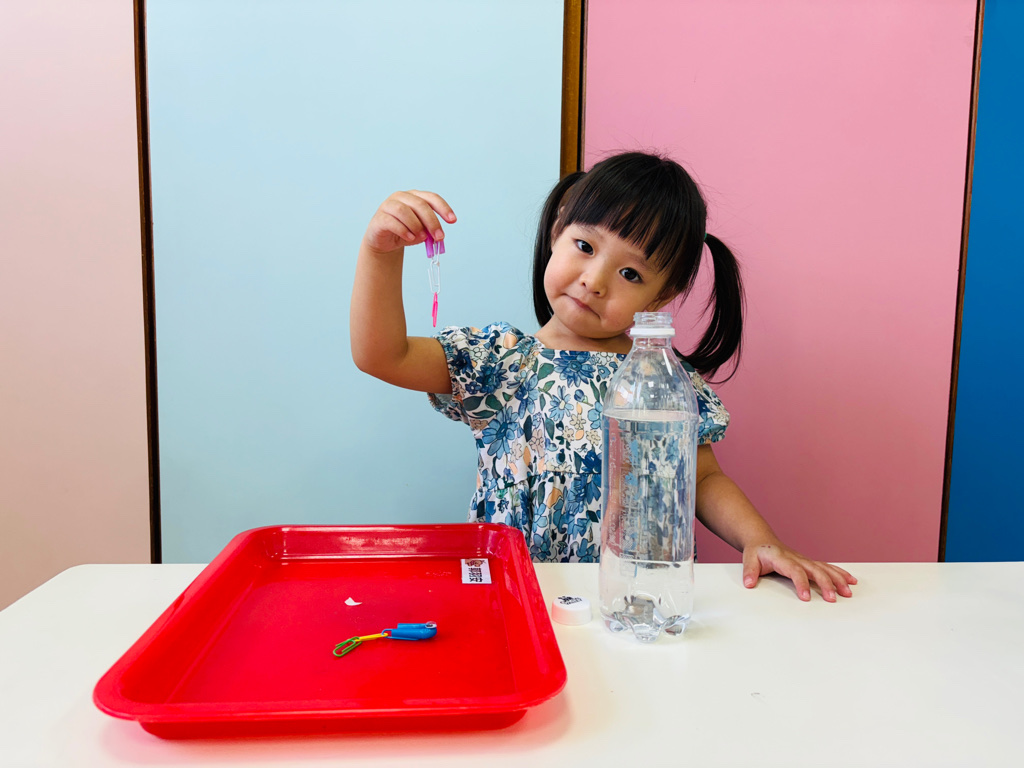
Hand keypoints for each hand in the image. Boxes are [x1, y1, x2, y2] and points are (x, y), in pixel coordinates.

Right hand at [362, 190, 456, 254]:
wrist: (384, 241)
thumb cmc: (405, 232)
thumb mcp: (421, 231)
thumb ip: (429, 230)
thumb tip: (438, 235)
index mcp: (414, 196)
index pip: (431, 197)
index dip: (443, 208)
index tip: (453, 220)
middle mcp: (401, 197)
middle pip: (420, 204)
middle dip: (432, 221)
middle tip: (439, 237)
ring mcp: (388, 206)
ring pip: (404, 211)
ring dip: (416, 225)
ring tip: (422, 238)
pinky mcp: (379, 218)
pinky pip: (392, 222)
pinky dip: (403, 230)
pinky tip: (409, 238)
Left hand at [742, 543, 856, 601]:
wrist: (762, 540)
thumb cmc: (757, 552)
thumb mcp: (748, 559)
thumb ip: (749, 571)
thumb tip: (749, 583)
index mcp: (782, 558)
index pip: (795, 571)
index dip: (801, 584)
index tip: (806, 598)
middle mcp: (797, 558)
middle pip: (815, 570)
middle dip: (825, 584)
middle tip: (832, 599)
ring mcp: (805, 560)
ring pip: (825, 568)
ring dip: (837, 579)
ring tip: (847, 592)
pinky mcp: (810, 563)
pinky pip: (827, 567)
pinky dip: (840, 573)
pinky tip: (851, 581)